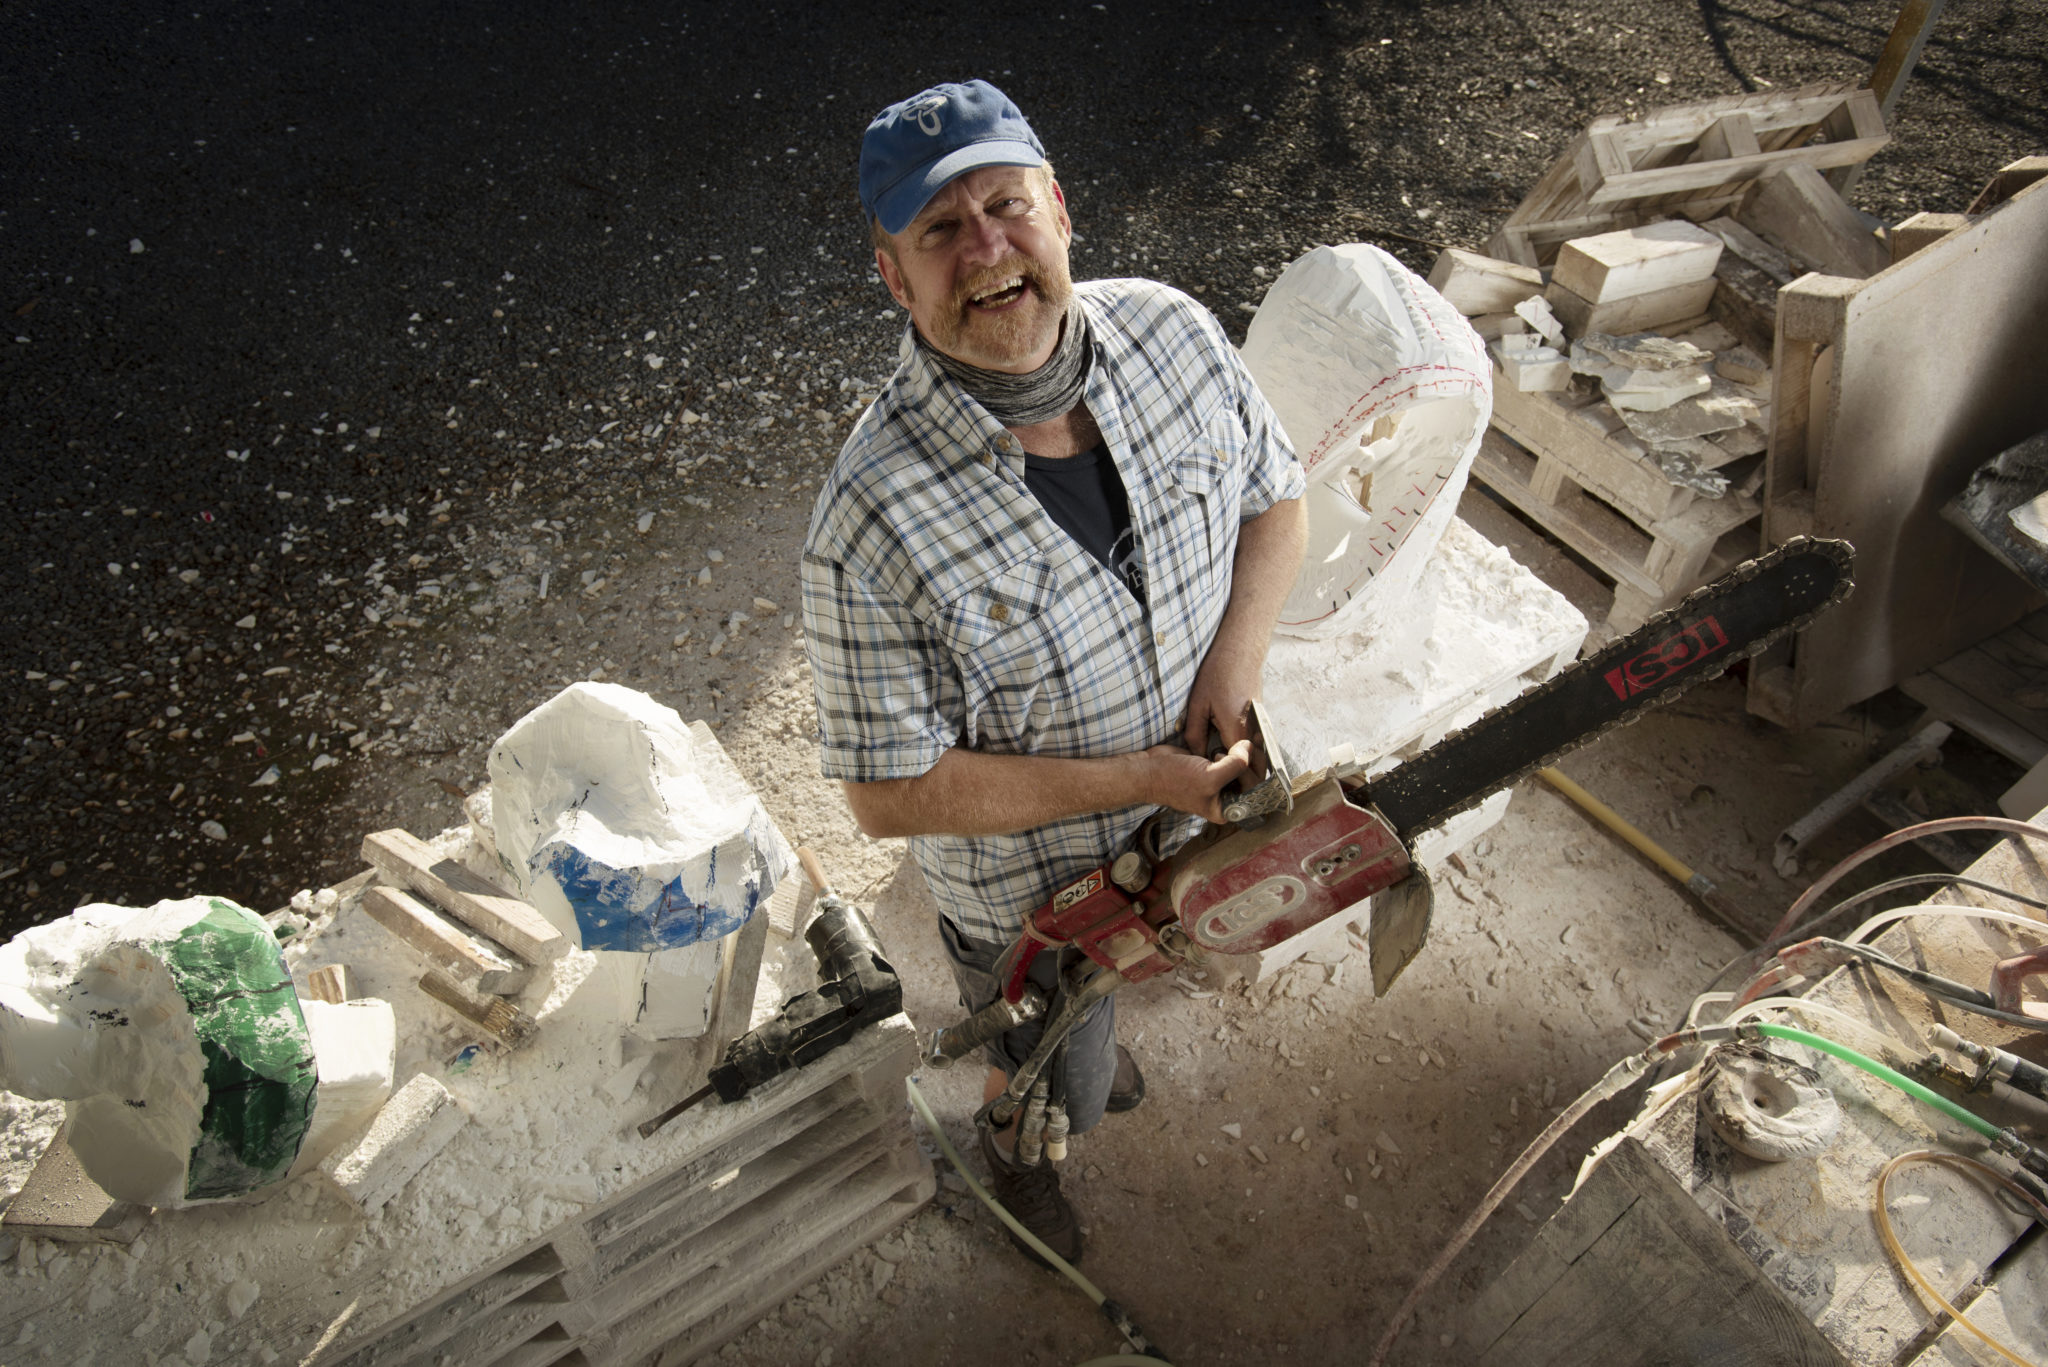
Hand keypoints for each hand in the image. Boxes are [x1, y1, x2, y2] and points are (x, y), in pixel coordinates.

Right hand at [1142, 740, 1251, 823]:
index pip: (1254, 796)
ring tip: (1245, 744)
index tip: (1260, 758)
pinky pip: (1231, 758)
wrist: (1149, 768)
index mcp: (1226, 809)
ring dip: (1246, 755)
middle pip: (1251, 780)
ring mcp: (1219, 781)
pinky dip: (1235, 750)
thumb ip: (1234, 766)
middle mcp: (1225, 796)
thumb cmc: (1174, 780)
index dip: (1259, 777)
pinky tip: (1238, 742)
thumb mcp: (1209, 777)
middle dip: (1253, 763)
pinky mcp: (1213, 766)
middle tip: (1253, 745)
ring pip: (1242, 768)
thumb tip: (1249, 748)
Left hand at [1180, 640, 1263, 774]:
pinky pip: (1259, 747)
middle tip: (1220, 782)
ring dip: (1246, 769)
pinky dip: (1249, 756)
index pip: (1240, 769)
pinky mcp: (1262, 721)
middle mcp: (1256, 731)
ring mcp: (1262, 726)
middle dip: (1241, 780)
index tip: (1214, 778)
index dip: (1228, 779)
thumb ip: (1195, 734)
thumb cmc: (1217, 674)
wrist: (1240, 651)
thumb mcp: (1198, 704)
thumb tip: (1196, 756)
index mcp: (1238, 729)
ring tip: (1225, 769)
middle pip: (1255, 769)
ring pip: (1260, 759)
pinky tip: (1231, 754)